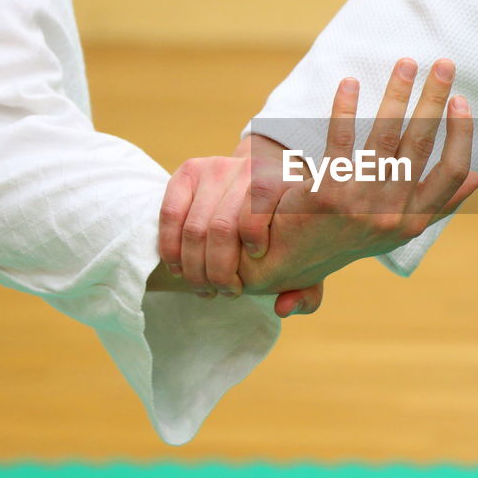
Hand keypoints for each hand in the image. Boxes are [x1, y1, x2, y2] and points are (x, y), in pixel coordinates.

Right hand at [151, 155, 321, 317]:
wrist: (267, 176)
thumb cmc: (285, 227)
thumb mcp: (305, 250)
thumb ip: (307, 289)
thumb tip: (283, 308)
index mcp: (281, 183)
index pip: (260, 205)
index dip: (255, 236)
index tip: (257, 258)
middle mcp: (246, 170)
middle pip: (222, 226)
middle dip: (219, 270)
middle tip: (225, 292)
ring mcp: (214, 168)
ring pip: (194, 227)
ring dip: (194, 267)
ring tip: (204, 287)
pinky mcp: (188, 172)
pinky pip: (170, 214)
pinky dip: (171, 247)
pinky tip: (180, 268)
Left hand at [233, 57, 477, 294]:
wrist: (287, 265)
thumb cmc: (343, 238)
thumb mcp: (395, 230)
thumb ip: (434, 206)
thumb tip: (475, 177)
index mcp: (413, 222)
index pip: (451, 173)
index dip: (461, 134)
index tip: (461, 102)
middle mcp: (392, 214)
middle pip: (422, 144)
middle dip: (436, 99)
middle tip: (444, 64)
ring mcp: (360, 204)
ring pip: (387, 136)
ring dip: (399, 94)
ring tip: (406, 63)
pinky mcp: (327, 194)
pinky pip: (341, 139)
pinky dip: (345, 108)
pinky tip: (349, 83)